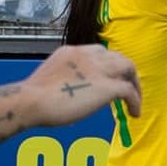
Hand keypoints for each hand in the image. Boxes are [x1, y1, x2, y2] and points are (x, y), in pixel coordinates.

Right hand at [17, 44, 137, 126]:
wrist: (30, 101)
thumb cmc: (31, 99)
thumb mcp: (48, 80)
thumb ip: (63, 81)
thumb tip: (68, 96)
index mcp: (71, 52)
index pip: (98, 52)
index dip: (107, 65)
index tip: (108, 79)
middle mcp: (86, 55)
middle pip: (117, 56)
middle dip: (125, 71)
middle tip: (128, 87)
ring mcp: (97, 70)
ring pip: (128, 68)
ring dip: (135, 83)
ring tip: (136, 100)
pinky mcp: (105, 87)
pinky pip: (129, 91)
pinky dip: (135, 101)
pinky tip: (134, 114)